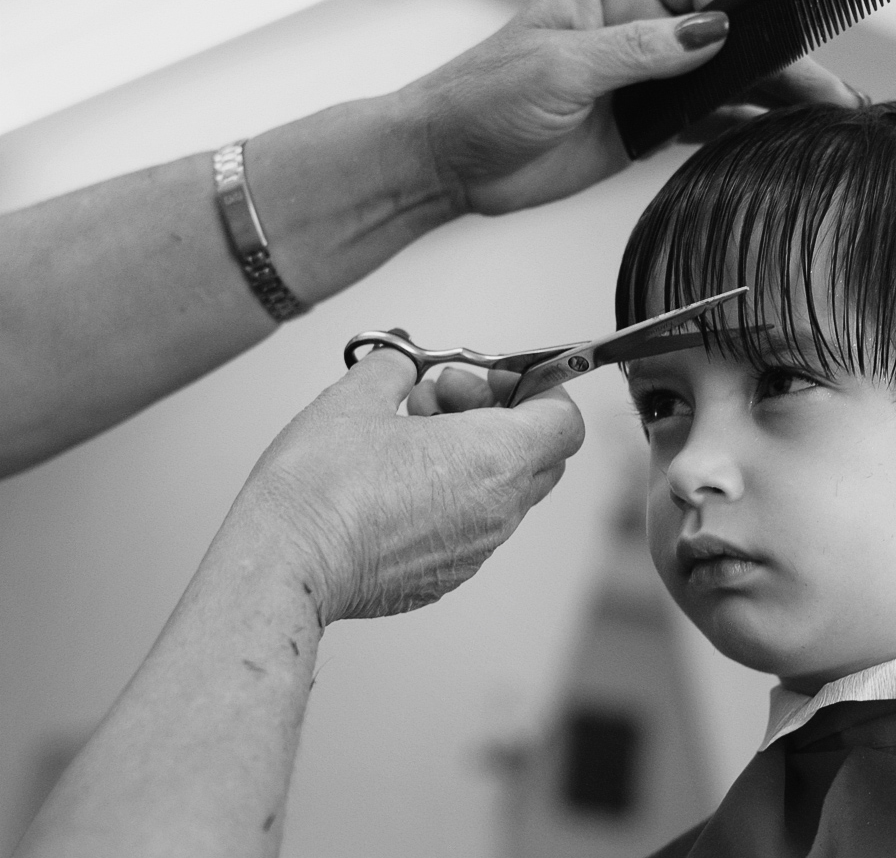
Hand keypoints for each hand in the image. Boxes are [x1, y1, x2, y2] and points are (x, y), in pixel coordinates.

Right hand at [229, 351, 584, 623]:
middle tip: (443, 398)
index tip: (492, 377)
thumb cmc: (322, 487)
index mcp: (495, 458)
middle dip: (500, 415)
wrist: (287, 562)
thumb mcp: (357, 395)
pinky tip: (396, 481)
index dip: (537, 390)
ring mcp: (475, 549)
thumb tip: (400, 363)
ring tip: (408, 435)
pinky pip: (471, 526)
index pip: (564, 421)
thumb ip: (394, 367)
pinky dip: (452, 495)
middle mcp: (498, 510)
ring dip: (472, 454)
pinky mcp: (446, 575)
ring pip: (504, 492)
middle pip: (541, 456)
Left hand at [413, 0, 860, 216]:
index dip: (730, 0)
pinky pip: (699, 122)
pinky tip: (771, 135)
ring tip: (818, 112)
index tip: (745, 37)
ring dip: (765, 95)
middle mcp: (633, 32)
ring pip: (718, 80)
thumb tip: (708, 35)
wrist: (448, 162)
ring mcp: (639, 83)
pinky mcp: (638, 130)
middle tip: (821, 83)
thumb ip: (638, 52)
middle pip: (720, 31)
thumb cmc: (481, 99)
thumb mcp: (560, 68)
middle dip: (771, 53)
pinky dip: (735, 128)